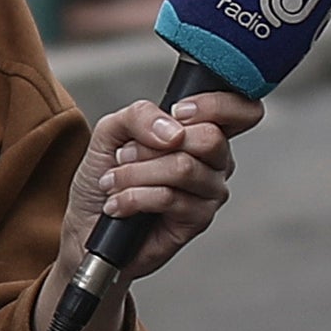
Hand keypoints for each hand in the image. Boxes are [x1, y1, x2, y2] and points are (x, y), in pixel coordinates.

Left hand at [46, 92, 255, 330]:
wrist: (88, 225)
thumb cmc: (105, 177)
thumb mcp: (112, 131)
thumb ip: (141, 115)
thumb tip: (173, 129)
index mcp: (202, 132)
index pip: (242, 111)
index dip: (215, 105)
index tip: (177, 111)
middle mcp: (215, 162)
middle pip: (210, 138)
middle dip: (153, 145)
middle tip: (125, 155)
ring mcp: (210, 192)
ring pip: (183, 168)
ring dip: (134, 174)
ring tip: (113, 183)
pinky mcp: (197, 221)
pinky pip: (169, 198)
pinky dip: (133, 198)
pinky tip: (118, 205)